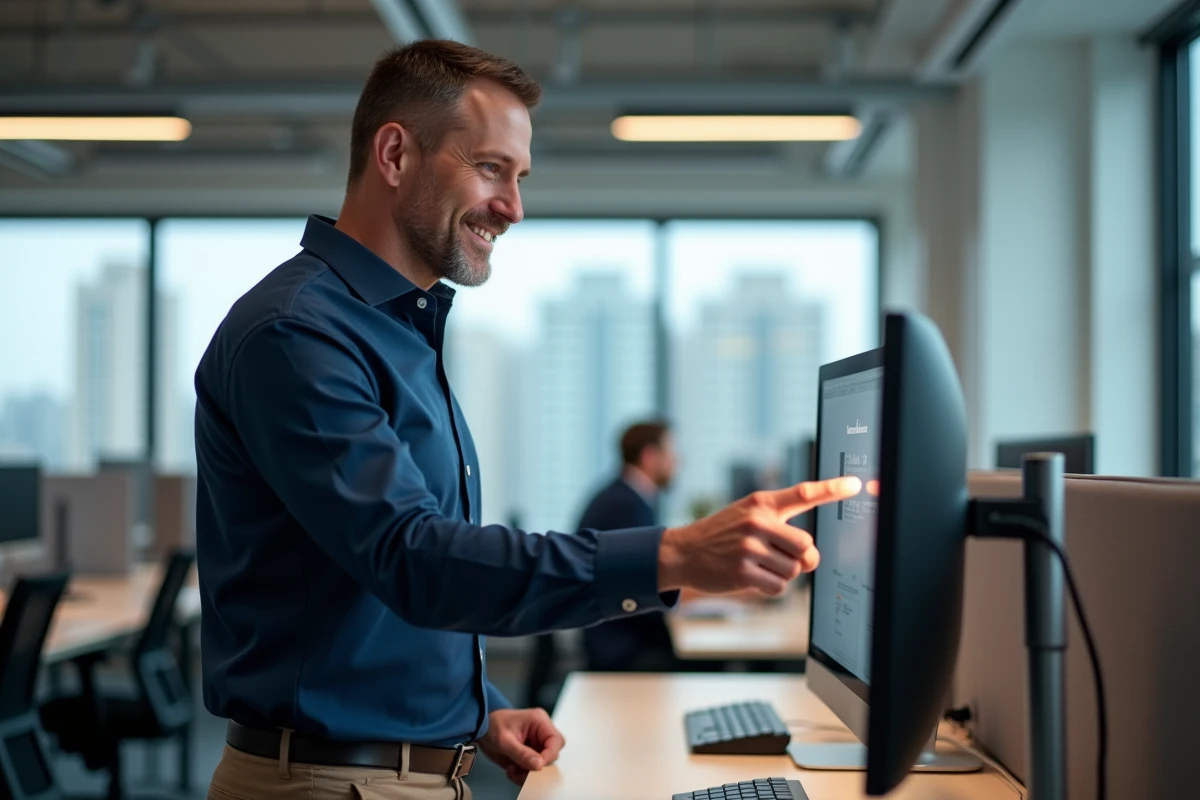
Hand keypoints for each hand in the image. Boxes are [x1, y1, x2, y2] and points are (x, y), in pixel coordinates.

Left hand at [479, 707, 565, 785]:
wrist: (480, 729)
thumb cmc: (492, 726)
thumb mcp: (504, 740)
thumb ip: (522, 753)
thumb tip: (539, 765)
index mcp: (539, 721)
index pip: (555, 741)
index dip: (549, 756)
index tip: (537, 767)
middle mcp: (541, 732)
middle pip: (552, 754)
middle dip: (536, 766)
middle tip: (520, 770)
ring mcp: (536, 744)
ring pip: (543, 764)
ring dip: (528, 772)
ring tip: (512, 771)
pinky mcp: (530, 754)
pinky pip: (533, 768)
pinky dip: (523, 774)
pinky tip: (512, 771)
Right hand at [658, 476, 862, 595]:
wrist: (684, 552)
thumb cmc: (723, 534)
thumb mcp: (747, 515)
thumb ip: (782, 528)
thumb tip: (812, 558)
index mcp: (762, 503)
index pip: (803, 493)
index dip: (831, 488)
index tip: (855, 484)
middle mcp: (757, 522)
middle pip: (807, 546)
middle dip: (798, 557)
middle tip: (778, 555)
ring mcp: (749, 548)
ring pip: (793, 570)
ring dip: (781, 573)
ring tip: (758, 564)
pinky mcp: (743, 572)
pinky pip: (779, 587)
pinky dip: (770, 587)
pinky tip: (752, 577)